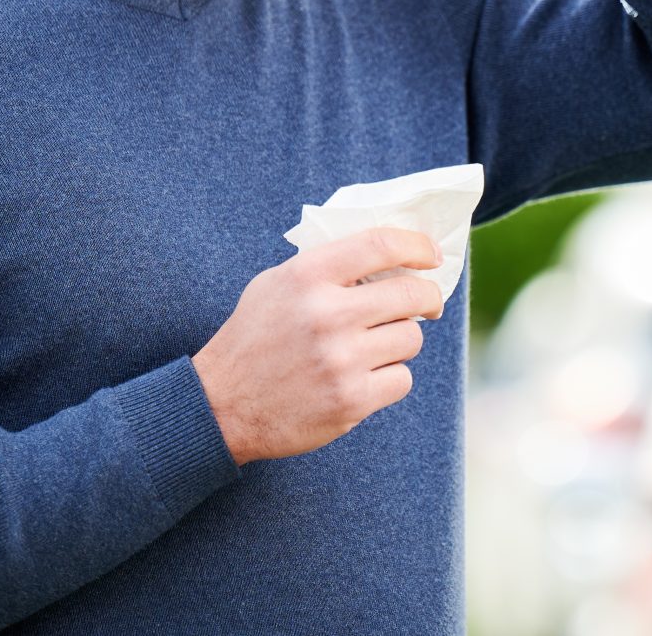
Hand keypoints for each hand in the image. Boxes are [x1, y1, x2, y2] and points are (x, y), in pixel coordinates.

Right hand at [191, 226, 444, 465]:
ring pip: (411, 339)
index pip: (381, 245)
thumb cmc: (253, 339)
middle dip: (428, 298)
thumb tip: (390, 255)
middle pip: (411, 293)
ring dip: (400, 342)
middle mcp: (327, 314)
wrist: (220, 407)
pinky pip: (401, 380)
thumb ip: (326, 266)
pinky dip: (389, 379)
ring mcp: (341, 360)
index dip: (417, 245)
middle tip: (427, 304)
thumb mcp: (276, 284)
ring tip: (373, 348)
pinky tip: (363, 378)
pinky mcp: (350, 400)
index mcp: (307, 276)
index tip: (431, 254)